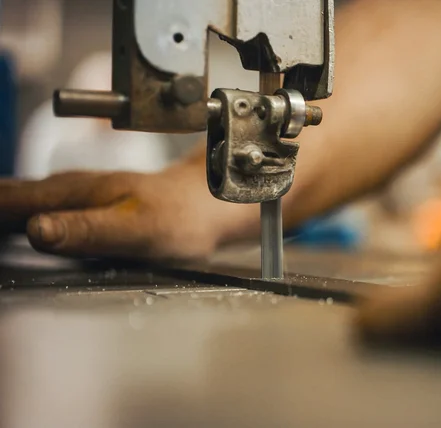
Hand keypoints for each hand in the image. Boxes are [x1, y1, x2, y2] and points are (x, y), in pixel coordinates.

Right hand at [0, 154, 256, 260]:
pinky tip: (9, 228)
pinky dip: (11, 216)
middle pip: (3, 198)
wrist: (206, 205)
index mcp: (73, 192)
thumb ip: (87, 230)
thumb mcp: (135, 229)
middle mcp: (70, 189)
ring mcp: (76, 195)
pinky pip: (36, 209)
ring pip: (17, 201)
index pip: (4, 201)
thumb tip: (36, 231)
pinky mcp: (85, 205)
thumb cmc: (178, 217)